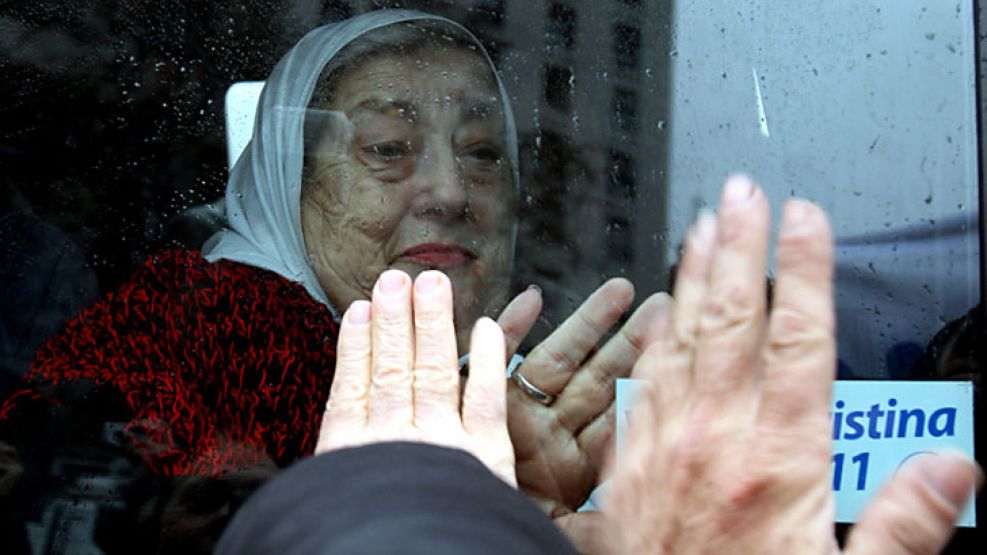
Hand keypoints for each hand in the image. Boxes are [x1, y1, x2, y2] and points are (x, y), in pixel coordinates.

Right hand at [316, 269, 515, 485]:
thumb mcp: (330, 503)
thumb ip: (334, 467)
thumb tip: (314, 432)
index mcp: (349, 456)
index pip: (351, 388)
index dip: (357, 345)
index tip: (360, 310)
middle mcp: (393, 441)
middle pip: (392, 370)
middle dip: (392, 321)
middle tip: (394, 280)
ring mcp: (439, 443)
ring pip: (434, 372)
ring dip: (430, 324)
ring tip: (430, 284)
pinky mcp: (483, 455)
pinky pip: (485, 397)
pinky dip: (487, 361)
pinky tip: (485, 329)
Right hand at [497, 279, 668, 551]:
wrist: (472, 532)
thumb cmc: (523, 528)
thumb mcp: (577, 527)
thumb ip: (608, 489)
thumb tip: (652, 468)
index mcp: (575, 463)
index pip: (621, 409)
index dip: (652, 375)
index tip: (681, 344)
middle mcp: (549, 435)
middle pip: (598, 377)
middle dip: (631, 339)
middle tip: (663, 305)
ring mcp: (518, 418)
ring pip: (558, 361)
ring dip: (588, 324)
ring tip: (619, 291)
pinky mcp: (482, 404)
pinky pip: (497, 361)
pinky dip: (511, 328)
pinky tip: (530, 300)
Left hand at [603, 176, 981, 553]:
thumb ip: (904, 525)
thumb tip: (955, 468)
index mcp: (781, 461)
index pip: (799, 340)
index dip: (805, 270)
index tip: (805, 217)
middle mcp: (718, 437)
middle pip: (733, 319)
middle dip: (740, 248)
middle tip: (742, 190)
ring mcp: (667, 444)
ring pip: (682, 336)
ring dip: (693, 274)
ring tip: (703, 221)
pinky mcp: (630, 463)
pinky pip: (643, 381)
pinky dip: (654, 336)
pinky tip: (659, 305)